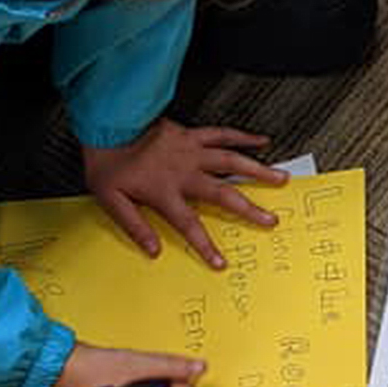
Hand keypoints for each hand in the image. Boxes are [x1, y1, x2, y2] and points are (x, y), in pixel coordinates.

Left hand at [83, 120, 287, 270]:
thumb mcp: (111, 200)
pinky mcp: (191, 134)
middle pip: (223, 194)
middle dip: (249, 209)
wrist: (107, 123)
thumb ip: (134, 226)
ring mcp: (191, 151)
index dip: (206, 246)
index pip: (190, 226)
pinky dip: (243, 137)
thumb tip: (153, 250)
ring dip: (258, 171)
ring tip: (280, 179)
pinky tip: (261, 140)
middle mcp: (185, 173)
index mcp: (165, 193)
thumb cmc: (108, 161)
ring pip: (232, 162)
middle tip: (270, 220)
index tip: (221, 262)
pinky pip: (222, 134)